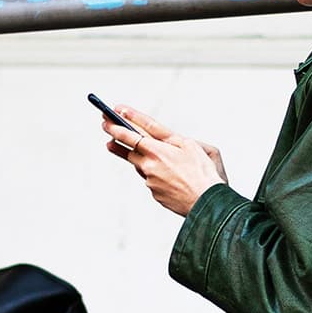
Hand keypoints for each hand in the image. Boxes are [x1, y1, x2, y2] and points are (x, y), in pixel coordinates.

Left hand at [102, 104, 227, 216]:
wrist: (207, 202)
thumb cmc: (205, 173)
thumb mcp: (194, 146)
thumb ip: (174, 140)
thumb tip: (161, 140)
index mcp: (160, 149)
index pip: (136, 131)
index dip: (125, 120)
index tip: (114, 110)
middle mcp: (151, 163)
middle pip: (128, 146)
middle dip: (115, 133)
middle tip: (104, 123)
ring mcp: (151, 179)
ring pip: (138, 163)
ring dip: (127, 152)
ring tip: (111, 143)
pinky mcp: (154, 192)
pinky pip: (150, 179)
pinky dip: (153, 173)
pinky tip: (163, 174)